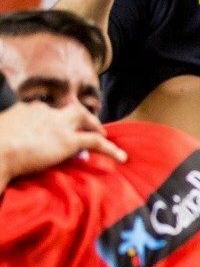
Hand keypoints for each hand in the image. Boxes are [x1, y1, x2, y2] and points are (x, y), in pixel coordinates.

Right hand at [0, 101, 124, 187]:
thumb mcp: (2, 132)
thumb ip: (11, 133)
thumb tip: (11, 145)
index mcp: (26, 109)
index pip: (44, 110)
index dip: (52, 119)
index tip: (53, 127)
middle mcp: (44, 111)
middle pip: (68, 109)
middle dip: (80, 115)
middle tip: (87, 124)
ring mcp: (59, 125)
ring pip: (84, 119)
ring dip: (95, 126)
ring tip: (103, 135)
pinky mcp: (69, 140)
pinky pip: (96, 142)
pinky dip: (111, 149)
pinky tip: (121, 157)